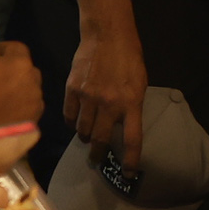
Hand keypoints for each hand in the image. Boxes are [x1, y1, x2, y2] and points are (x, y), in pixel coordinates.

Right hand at [0, 24, 42, 131]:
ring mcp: (34, 110)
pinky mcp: (28, 130)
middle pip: (23, 71)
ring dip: (12, 91)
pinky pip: (22, 114)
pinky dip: (12, 112)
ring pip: (24, 93)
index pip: (15, 47)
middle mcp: (35, 85)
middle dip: (8, 70)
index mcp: (23, 64)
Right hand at [68, 25, 149, 168]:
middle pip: (100, 139)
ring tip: (87, 138)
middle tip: (97, 159)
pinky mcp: (72, 89)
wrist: (107, 35)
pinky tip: (75, 123)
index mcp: (131, 103)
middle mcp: (109, 104)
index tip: (128, 174)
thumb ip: (131, 106)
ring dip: (85, 137)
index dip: (131, 160)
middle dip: (99, 154)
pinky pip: (69, 115)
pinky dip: (72, 122)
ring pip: (82, 130)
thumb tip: (122, 126)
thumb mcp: (139, 84)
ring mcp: (88, 97)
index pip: (132, 139)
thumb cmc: (129, 58)